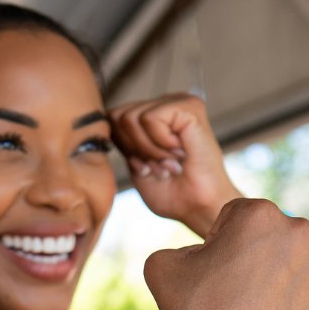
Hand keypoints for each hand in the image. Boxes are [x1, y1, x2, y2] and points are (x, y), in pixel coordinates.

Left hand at [108, 93, 240, 236]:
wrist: (199, 207)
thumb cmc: (172, 194)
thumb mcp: (137, 167)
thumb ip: (123, 142)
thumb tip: (109, 117)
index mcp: (153, 117)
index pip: (113, 119)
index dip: (124, 148)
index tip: (149, 167)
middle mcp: (165, 104)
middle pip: (118, 116)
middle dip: (134, 150)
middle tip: (161, 166)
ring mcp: (177, 102)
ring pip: (130, 118)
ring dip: (148, 150)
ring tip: (171, 162)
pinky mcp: (188, 105)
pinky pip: (150, 118)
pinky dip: (159, 145)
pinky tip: (180, 152)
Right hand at [146, 199, 308, 309]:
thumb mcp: (162, 264)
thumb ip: (184, 245)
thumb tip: (202, 254)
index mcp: (259, 214)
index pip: (237, 216)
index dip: (218, 242)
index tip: (210, 271)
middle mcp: (299, 233)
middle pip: (270, 236)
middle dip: (251, 255)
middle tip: (230, 291)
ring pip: (291, 264)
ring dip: (273, 278)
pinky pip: (304, 294)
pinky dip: (288, 305)